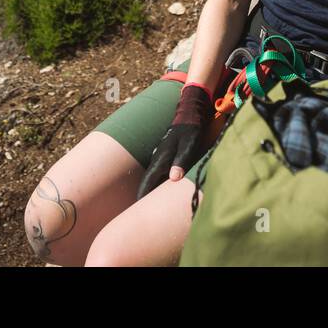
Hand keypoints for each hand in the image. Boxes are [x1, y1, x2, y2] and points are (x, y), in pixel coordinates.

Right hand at [136, 84, 213, 199]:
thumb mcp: (188, 145)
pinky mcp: (167, 158)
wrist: (189, 114)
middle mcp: (158, 160)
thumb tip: (173, 178)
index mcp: (161, 159)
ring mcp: (161, 159)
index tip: (137, 210)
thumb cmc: (190, 131)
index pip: (148, 182)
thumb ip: (181, 161)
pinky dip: (158, 184)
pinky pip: (160, 174)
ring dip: (151, 191)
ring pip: (154, 179)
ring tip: (150, 206)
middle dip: (144, 197)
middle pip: (148, 183)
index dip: (142, 196)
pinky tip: (162, 191)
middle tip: (141, 213)